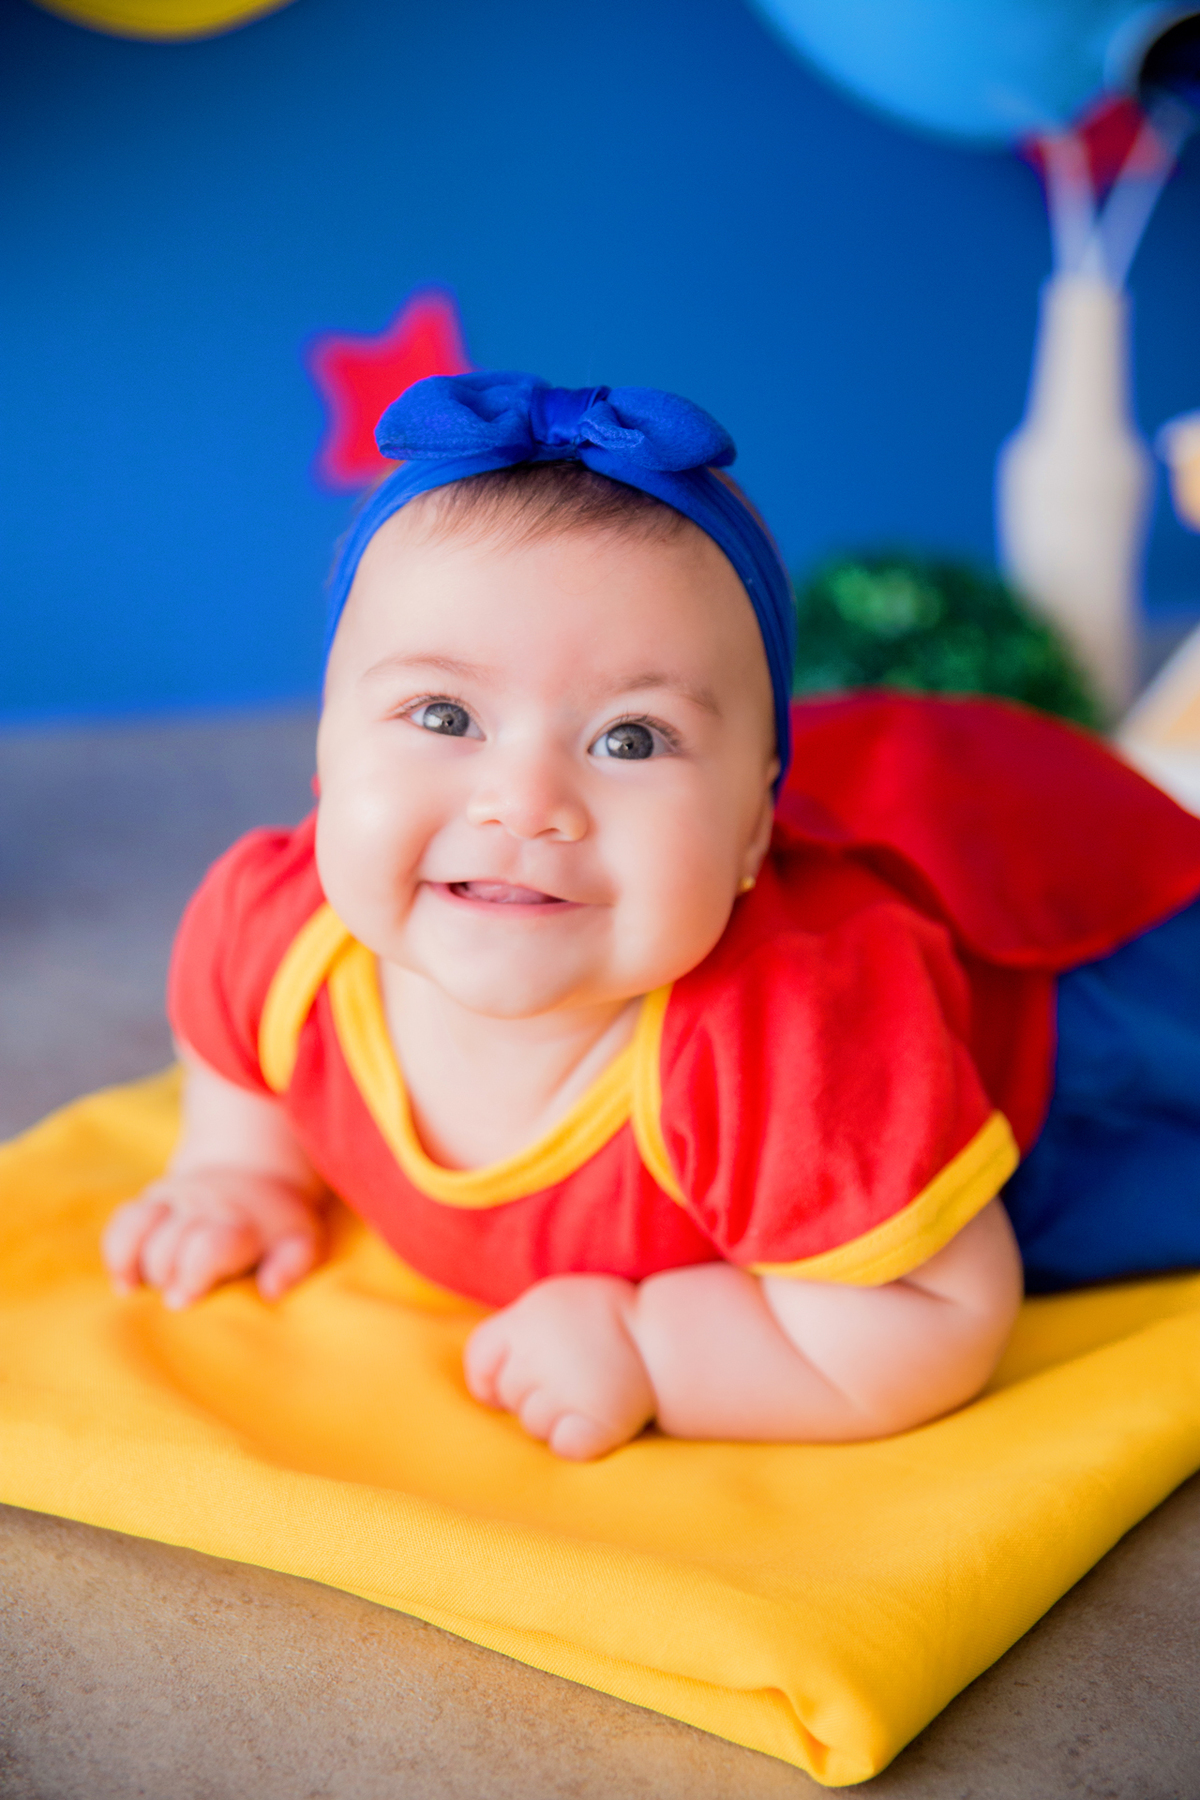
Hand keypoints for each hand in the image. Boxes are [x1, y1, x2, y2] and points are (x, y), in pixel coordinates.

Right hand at [102, 1166, 323, 1309]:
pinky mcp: (153, 1199)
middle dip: (168, 1280)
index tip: (185, 1300)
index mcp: (241, 1223)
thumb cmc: (278, 1225)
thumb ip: (292, 1266)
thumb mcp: (301, 1242)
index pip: (208, 1246)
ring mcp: (175, 1198)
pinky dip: (117, 1254)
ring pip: (138, 1233)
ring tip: (156, 1286)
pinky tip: (127, 1282)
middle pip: (165, 1249)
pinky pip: (122, 1222)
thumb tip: (270, 1291)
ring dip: (141, 1268)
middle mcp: (204, 1205)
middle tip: (183, 1295)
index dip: (191, 1275)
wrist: (256, 1172)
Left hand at [463, 1274, 655, 1459]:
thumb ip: (524, 1330)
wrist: (675, 1337)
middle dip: (533, 1397)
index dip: (489, 1377)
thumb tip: (488, 1376)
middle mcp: (539, 1352)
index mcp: (528, 1315)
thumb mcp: (561, 1301)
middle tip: (573, 1383)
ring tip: (590, 1396)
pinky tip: (600, 1421)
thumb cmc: (617, 1319)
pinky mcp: (595, 1422)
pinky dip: (580, 1441)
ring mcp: (566, 1389)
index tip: (508, 1385)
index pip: (478, 1356)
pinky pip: (564, 1447)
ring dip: (557, 1419)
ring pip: (534, 1426)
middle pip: (509, 1395)